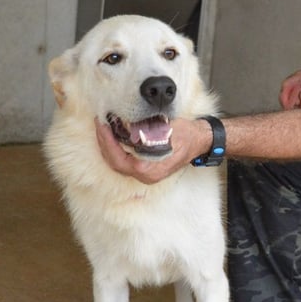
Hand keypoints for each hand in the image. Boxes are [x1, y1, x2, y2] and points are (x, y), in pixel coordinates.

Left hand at [94, 117, 208, 183]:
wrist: (200, 140)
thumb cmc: (186, 134)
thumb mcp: (166, 129)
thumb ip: (147, 131)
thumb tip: (127, 126)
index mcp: (149, 169)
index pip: (118, 159)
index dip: (107, 142)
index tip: (102, 126)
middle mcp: (146, 176)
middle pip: (115, 163)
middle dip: (104, 143)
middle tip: (100, 125)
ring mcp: (147, 175)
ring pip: (118, 164)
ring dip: (109, 147)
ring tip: (104, 129)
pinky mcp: (147, 170)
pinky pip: (125, 162)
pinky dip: (117, 150)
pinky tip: (115, 137)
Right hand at [279, 70, 300, 108]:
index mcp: (300, 77)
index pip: (286, 85)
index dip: (286, 96)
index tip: (293, 105)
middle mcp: (296, 85)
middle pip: (286, 97)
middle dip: (295, 104)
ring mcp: (297, 94)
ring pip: (291, 105)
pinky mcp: (299, 102)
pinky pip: (296, 109)